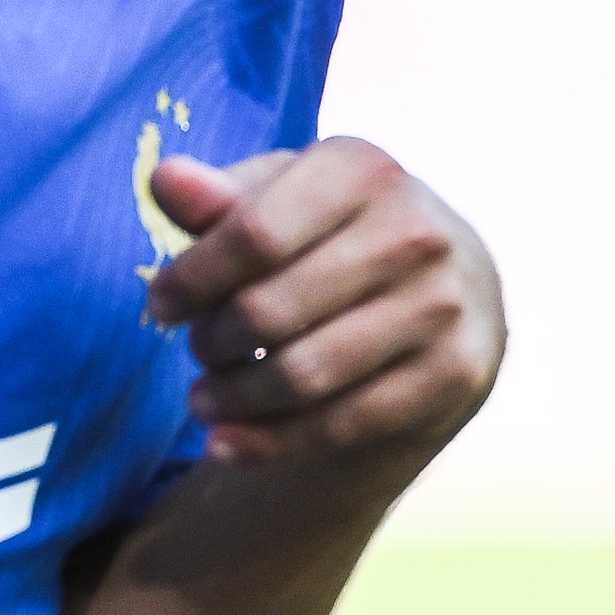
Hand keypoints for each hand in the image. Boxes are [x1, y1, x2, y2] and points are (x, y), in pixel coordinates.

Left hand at [146, 138, 503, 469]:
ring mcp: (442, 305)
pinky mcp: (455, 372)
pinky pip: (343, 423)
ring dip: (234, 398)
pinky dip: (271, 442)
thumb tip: (164, 181)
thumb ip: (217, 198)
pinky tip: (226, 444)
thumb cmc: (334, 234)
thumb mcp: (280, 199)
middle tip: (197, 350)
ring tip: (204, 398)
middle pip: (269, 310)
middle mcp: (415, 231)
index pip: (252, 234)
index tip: (159, 306)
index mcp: (362, 170)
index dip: (190, 279)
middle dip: (212, 341)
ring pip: (304, 375)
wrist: (449, 289)